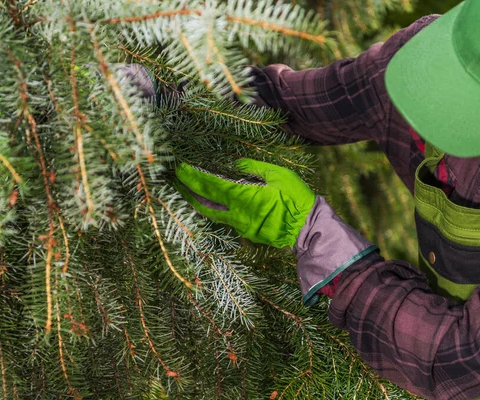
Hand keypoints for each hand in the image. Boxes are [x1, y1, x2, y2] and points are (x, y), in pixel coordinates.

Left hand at [175, 158, 315, 247]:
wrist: (307, 228)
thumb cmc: (296, 198)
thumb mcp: (277, 174)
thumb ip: (252, 168)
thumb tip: (233, 164)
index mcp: (243, 196)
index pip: (210, 185)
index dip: (192, 176)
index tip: (179, 167)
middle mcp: (236, 213)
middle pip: (202, 202)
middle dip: (186, 190)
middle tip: (172, 179)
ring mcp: (239, 225)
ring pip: (209, 213)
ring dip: (194, 201)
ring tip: (183, 191)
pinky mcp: (245, 231)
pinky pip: (221, 219)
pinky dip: (209, 209)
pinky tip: (206, 203)